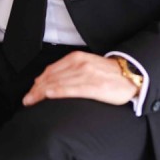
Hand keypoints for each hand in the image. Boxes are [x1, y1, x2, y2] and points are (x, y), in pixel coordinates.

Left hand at [22, 51, 139, 106]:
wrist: (132, 74)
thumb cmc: (108, 73)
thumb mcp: (87, 65)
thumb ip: (70, 70)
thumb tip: (52, 81)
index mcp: (75, 58)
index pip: (51, 70)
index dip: (38, 82)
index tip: (30, 91)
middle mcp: (79, 64)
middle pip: (51, 77)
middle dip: (36, 89)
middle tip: (27, 100)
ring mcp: (86, 74)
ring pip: (58, 83)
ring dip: (42, 93)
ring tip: (32, 101)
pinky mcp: (95, 86)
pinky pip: (73, 89)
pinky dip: (59, 91)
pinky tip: (49, 95)